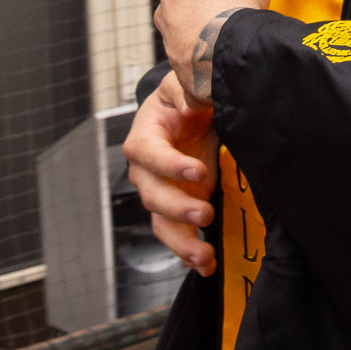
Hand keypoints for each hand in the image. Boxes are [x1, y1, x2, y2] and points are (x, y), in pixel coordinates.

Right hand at [123, 71, 220, 275]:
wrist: (191, 112)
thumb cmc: (185, 97)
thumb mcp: (185, 84)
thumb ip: (187, 89)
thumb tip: (190, 99)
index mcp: (145, 137)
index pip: (149, 154)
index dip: (170, 164)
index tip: (198, 171)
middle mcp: (147, 170)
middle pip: (153, 195)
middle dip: (177, 208)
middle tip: (205, 214)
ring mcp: (161, 192)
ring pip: (162, 222)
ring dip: (181, 242)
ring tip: (204, 256)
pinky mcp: (177, 207)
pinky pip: (176, 233)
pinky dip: (189, 251)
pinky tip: (205, 265)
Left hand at [155, 0, 272, 98]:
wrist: (226, 52)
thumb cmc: (229, 1)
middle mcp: (165, 10)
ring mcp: (172, 41)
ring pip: (203, 23)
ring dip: (221, 22)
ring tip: (243, 23)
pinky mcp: (184, 65)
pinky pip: (207, 50)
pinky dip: (220, 46)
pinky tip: (236, 42)